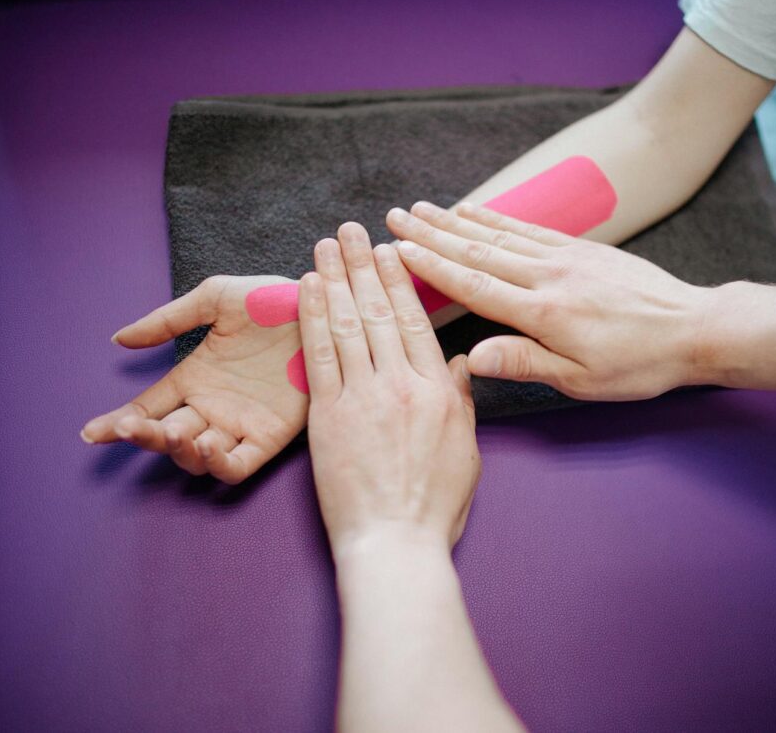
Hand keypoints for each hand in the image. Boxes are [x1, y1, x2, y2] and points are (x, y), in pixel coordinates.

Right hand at [81, 275, 307, 482]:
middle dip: (146, 437)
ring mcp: (240, 424)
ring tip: (174, 433)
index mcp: (195, 378)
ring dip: (179, 452)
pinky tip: (206, 448)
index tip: (91, 433)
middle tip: (134, 427)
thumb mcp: (216, 300)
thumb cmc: (272, 302)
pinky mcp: (270, 437)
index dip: (120, 423)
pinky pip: (238, 466)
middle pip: (167, 436)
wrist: (322, 308)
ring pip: (196, 456)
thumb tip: (119, 339)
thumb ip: (169, 320)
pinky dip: (218, 465)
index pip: (149, 407)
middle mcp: (213, 407)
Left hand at [299, 223, 479, 555]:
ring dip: (334, 277)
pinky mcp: (327, 417)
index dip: (399, 280)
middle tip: (352, 230)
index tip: (389, 251)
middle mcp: (401, 384)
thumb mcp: (467, 450)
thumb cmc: (435, 506)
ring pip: (347, 324)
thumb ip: (463, 400)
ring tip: (326, 244)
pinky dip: (313, 317)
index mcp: (439, 391)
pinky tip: (308, 288)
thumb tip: (464, 362)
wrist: (396, 544)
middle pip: (378, 311)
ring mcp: (362, 397)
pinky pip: (319, 355)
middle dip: (363, 265)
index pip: (415, 321)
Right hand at [384, 200, 712, 400]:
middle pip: (478, 251)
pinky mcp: (582, 249)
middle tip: (396, 217)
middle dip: (432, 234)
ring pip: (500, 235)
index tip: (399, 250)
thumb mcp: (582, 380)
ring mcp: (566, 257)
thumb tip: (472, 357)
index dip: (432, 267)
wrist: (693, 328)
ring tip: (424, 208)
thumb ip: (525, 363)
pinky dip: (499, 218)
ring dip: (457, 221)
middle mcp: (548, 276)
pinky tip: (477, 211)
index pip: (474, 285)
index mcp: (543, 313)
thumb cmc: (639, 364)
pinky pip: (530, 228)